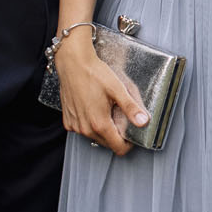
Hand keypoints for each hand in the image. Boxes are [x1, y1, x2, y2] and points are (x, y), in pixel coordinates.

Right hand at [55, 32, 151, 155]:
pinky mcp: (68, 121)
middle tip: (120, 116)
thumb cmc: (94, 73)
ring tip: (107, 110)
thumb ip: (131, 108)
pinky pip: (83, 130)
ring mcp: (75, 126)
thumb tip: (143, 122)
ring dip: (103, 129)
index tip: (132, 134)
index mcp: (99, 124)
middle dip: (116, 135)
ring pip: (94, 138)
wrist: (73, 63)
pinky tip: (93, 108)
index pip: (118, 148)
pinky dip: (90, 124)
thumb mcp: (117, 89)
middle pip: (107, 143)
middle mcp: (85, 129)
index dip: (129, 143)